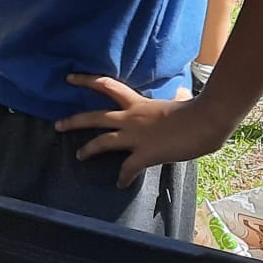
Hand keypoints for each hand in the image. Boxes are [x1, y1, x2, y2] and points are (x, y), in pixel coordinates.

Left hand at [53, 74, 227, 186]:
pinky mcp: (144, 154)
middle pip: (94, 117)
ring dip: (89, 150)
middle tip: (57, 125)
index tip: (69, 78)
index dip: (86, 81)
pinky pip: (128, 169)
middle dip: (74, 121)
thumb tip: (180, 93)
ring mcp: (135, 136)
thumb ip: (173, 98)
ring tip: (80, 156)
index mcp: (138, 103)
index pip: (106, 85)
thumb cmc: (196, 110)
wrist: (205, 121)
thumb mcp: (179, 101)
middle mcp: (130, 118)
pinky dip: (123, 177)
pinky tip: (121, 184)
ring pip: (103, 142)